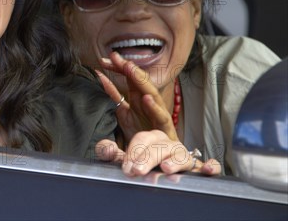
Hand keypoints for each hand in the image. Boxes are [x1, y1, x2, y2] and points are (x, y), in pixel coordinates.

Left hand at [96, 130, 220, 175]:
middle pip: (160, 146)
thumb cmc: (143, 165)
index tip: (126, 166)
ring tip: (166, 168)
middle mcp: (168, 145)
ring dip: (174, 161)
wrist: (159, 176)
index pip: (142, 139)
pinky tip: (207, 170)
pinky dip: (208, 166)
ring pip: (181, 155)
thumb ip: (111, 153)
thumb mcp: (125, 160)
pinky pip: (206, 165)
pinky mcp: (197, 169)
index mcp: (151, 139)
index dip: (133, 151)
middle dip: (148, 157)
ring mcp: (183, 156)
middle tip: (137, 170)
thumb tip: (107, 147)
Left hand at [97, 52, 177, 141]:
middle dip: (128, 68)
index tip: (103, 60)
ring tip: (130, 69)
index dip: (117, 68)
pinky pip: (161, 117)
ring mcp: (158, 113)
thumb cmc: (143, 134)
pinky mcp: (165, 128)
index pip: (128, 77)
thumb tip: (100, 76)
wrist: (160, 158)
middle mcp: (149, 102)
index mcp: (139, 97)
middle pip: (139, 81)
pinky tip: (146, 99)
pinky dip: (154, 107)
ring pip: (151, 93)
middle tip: (116, 58)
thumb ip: (114, 95)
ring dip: (141, 80)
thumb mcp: (123, 112)